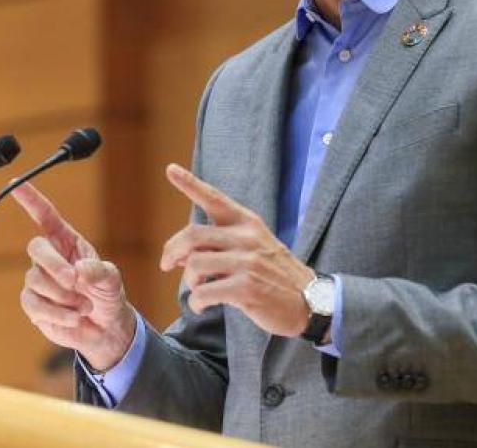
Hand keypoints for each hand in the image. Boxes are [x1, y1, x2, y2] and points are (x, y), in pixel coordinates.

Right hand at [12, 182, 136, 370]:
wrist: (104, 328)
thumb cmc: (106, 294)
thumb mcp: (111, 280)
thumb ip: (99, 272)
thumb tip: (80, 269)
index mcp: (67, 242)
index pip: (45, 216)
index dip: (30, 199)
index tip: (14, 184)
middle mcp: (49, 257)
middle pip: (36, 248)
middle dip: (54, 265)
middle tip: (74, 281)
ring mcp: (38, 280)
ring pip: (35, 280)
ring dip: (63, 297)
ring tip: (84, 306)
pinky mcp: (33, 303)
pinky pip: (35, 304)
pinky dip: (57, 313)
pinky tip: (74, 318)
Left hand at [162, 163, 314, 336]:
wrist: (310, 300)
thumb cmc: (274, 274)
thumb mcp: (254, 246)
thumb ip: (221, 243)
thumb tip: (181, 254)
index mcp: (247, 223)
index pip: (215, 198)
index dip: (190, 184)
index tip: (171, 169)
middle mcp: (246, 238)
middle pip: (192, 235)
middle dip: (171, 250)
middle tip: (166, 264)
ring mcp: (247, 263)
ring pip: (195, 264)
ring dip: (188, 281)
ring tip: (197, 289)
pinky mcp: (246, 289)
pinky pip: (204, 292)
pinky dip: (196, 302)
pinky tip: (201, 306)